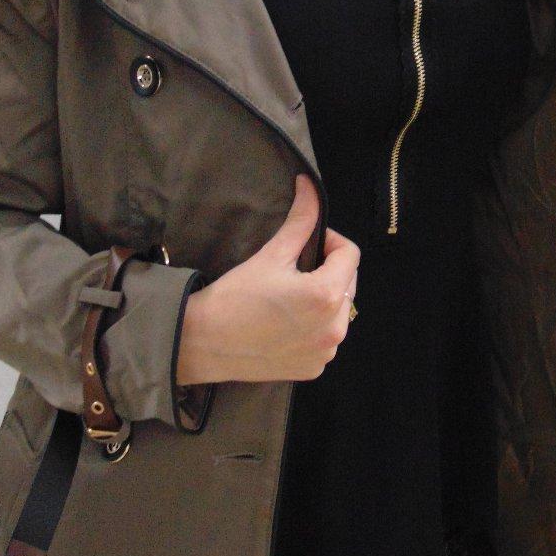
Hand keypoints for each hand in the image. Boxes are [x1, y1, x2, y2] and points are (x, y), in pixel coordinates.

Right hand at [176, 174, 360, 385]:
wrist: (204, 342)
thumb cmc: (235, 297)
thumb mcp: (270, 255)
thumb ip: (300, 221)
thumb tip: (310, 186)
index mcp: (326, 295)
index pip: (350, 254)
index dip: (330, 241)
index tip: (307, 245)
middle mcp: (335, 327)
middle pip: (348, 283)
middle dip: (329, 270)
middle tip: (295, 270)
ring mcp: (326, 352)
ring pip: (340, 312)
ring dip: (325, 299)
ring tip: (292, 297)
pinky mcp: (315, 369)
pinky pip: (327, 338)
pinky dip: (316, 328)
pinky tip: (288, 323)